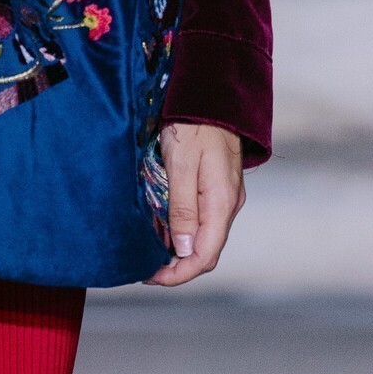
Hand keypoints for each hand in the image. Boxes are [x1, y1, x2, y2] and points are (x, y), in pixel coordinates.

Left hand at [149, 120, 245, 286]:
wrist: (212, 96)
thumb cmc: (194, 125)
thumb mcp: (181, 166)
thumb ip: (182, 208)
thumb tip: (182, 250)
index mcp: (221, 203)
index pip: (204, 256)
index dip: (178, 274)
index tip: (151, 277)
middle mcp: (228, 205)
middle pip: (205, 251)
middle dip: (177, 266)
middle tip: (144, 267)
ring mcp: (225, 197)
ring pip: (203, 236)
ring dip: (179, 250)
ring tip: (149, 250)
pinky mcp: (218, 188)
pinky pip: (202, 220)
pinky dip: (183, 231)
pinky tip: (164, 228)